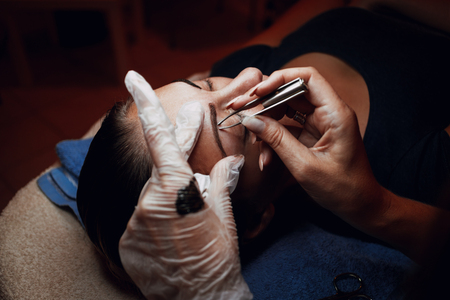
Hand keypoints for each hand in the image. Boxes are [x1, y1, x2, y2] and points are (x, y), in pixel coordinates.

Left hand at [119, 71, 251, 299]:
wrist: (201, 299)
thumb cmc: (218, 256)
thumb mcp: (224, 214)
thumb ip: (220, 181)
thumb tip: (229, 161)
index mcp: (172, 189)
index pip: (159, 137)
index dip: (146, 104)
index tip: (132, 77)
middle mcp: (146, 202)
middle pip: (161, 165)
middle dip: (180, 145)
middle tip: (192, 121)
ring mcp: (133, 222)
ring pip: (154, 193)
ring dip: (172, 191)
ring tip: (192, 210)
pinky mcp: (127, 240)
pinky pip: (144, 216)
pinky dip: (159, 215)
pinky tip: (176, 229)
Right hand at [234, 67, 384, 217]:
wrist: (359, 206)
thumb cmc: (341, 189)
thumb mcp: (304, 165)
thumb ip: (276, 140)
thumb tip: (250, 120)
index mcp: (335, 113)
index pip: (307, 78)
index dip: (280, 79)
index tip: (257, 92)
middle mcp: (328, 112)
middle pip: (291, 91)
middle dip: (264, 101)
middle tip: (239, 109)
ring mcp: (319, 123)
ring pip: (286, 109)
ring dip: (266, 122)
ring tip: (253, 142)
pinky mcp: (312, 134)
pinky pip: (287, 127)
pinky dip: (273, 139)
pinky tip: (265, 157)